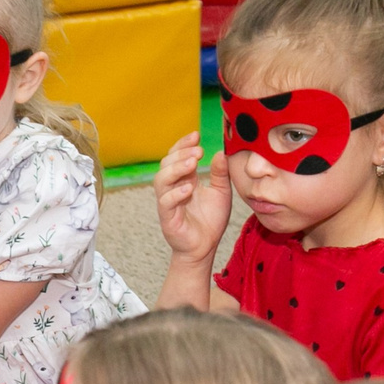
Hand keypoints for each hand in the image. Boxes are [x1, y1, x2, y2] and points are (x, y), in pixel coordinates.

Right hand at [153, 133, 233, 265]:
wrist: (205, 247)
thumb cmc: (211, 220)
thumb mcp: (221, 193)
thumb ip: (220, 174)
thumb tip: (220, 153)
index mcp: (184, 179)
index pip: (177, 156)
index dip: (183, 144)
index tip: (196, 136)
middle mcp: (173, 188)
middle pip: (166, 163)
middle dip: (181, 154)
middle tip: (198, 151)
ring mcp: (168, 202)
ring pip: (161, 180)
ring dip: (176, 170)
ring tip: (192, 165)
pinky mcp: (167, 218)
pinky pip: (165, 202)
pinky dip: (175, 194)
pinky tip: (189, 189)